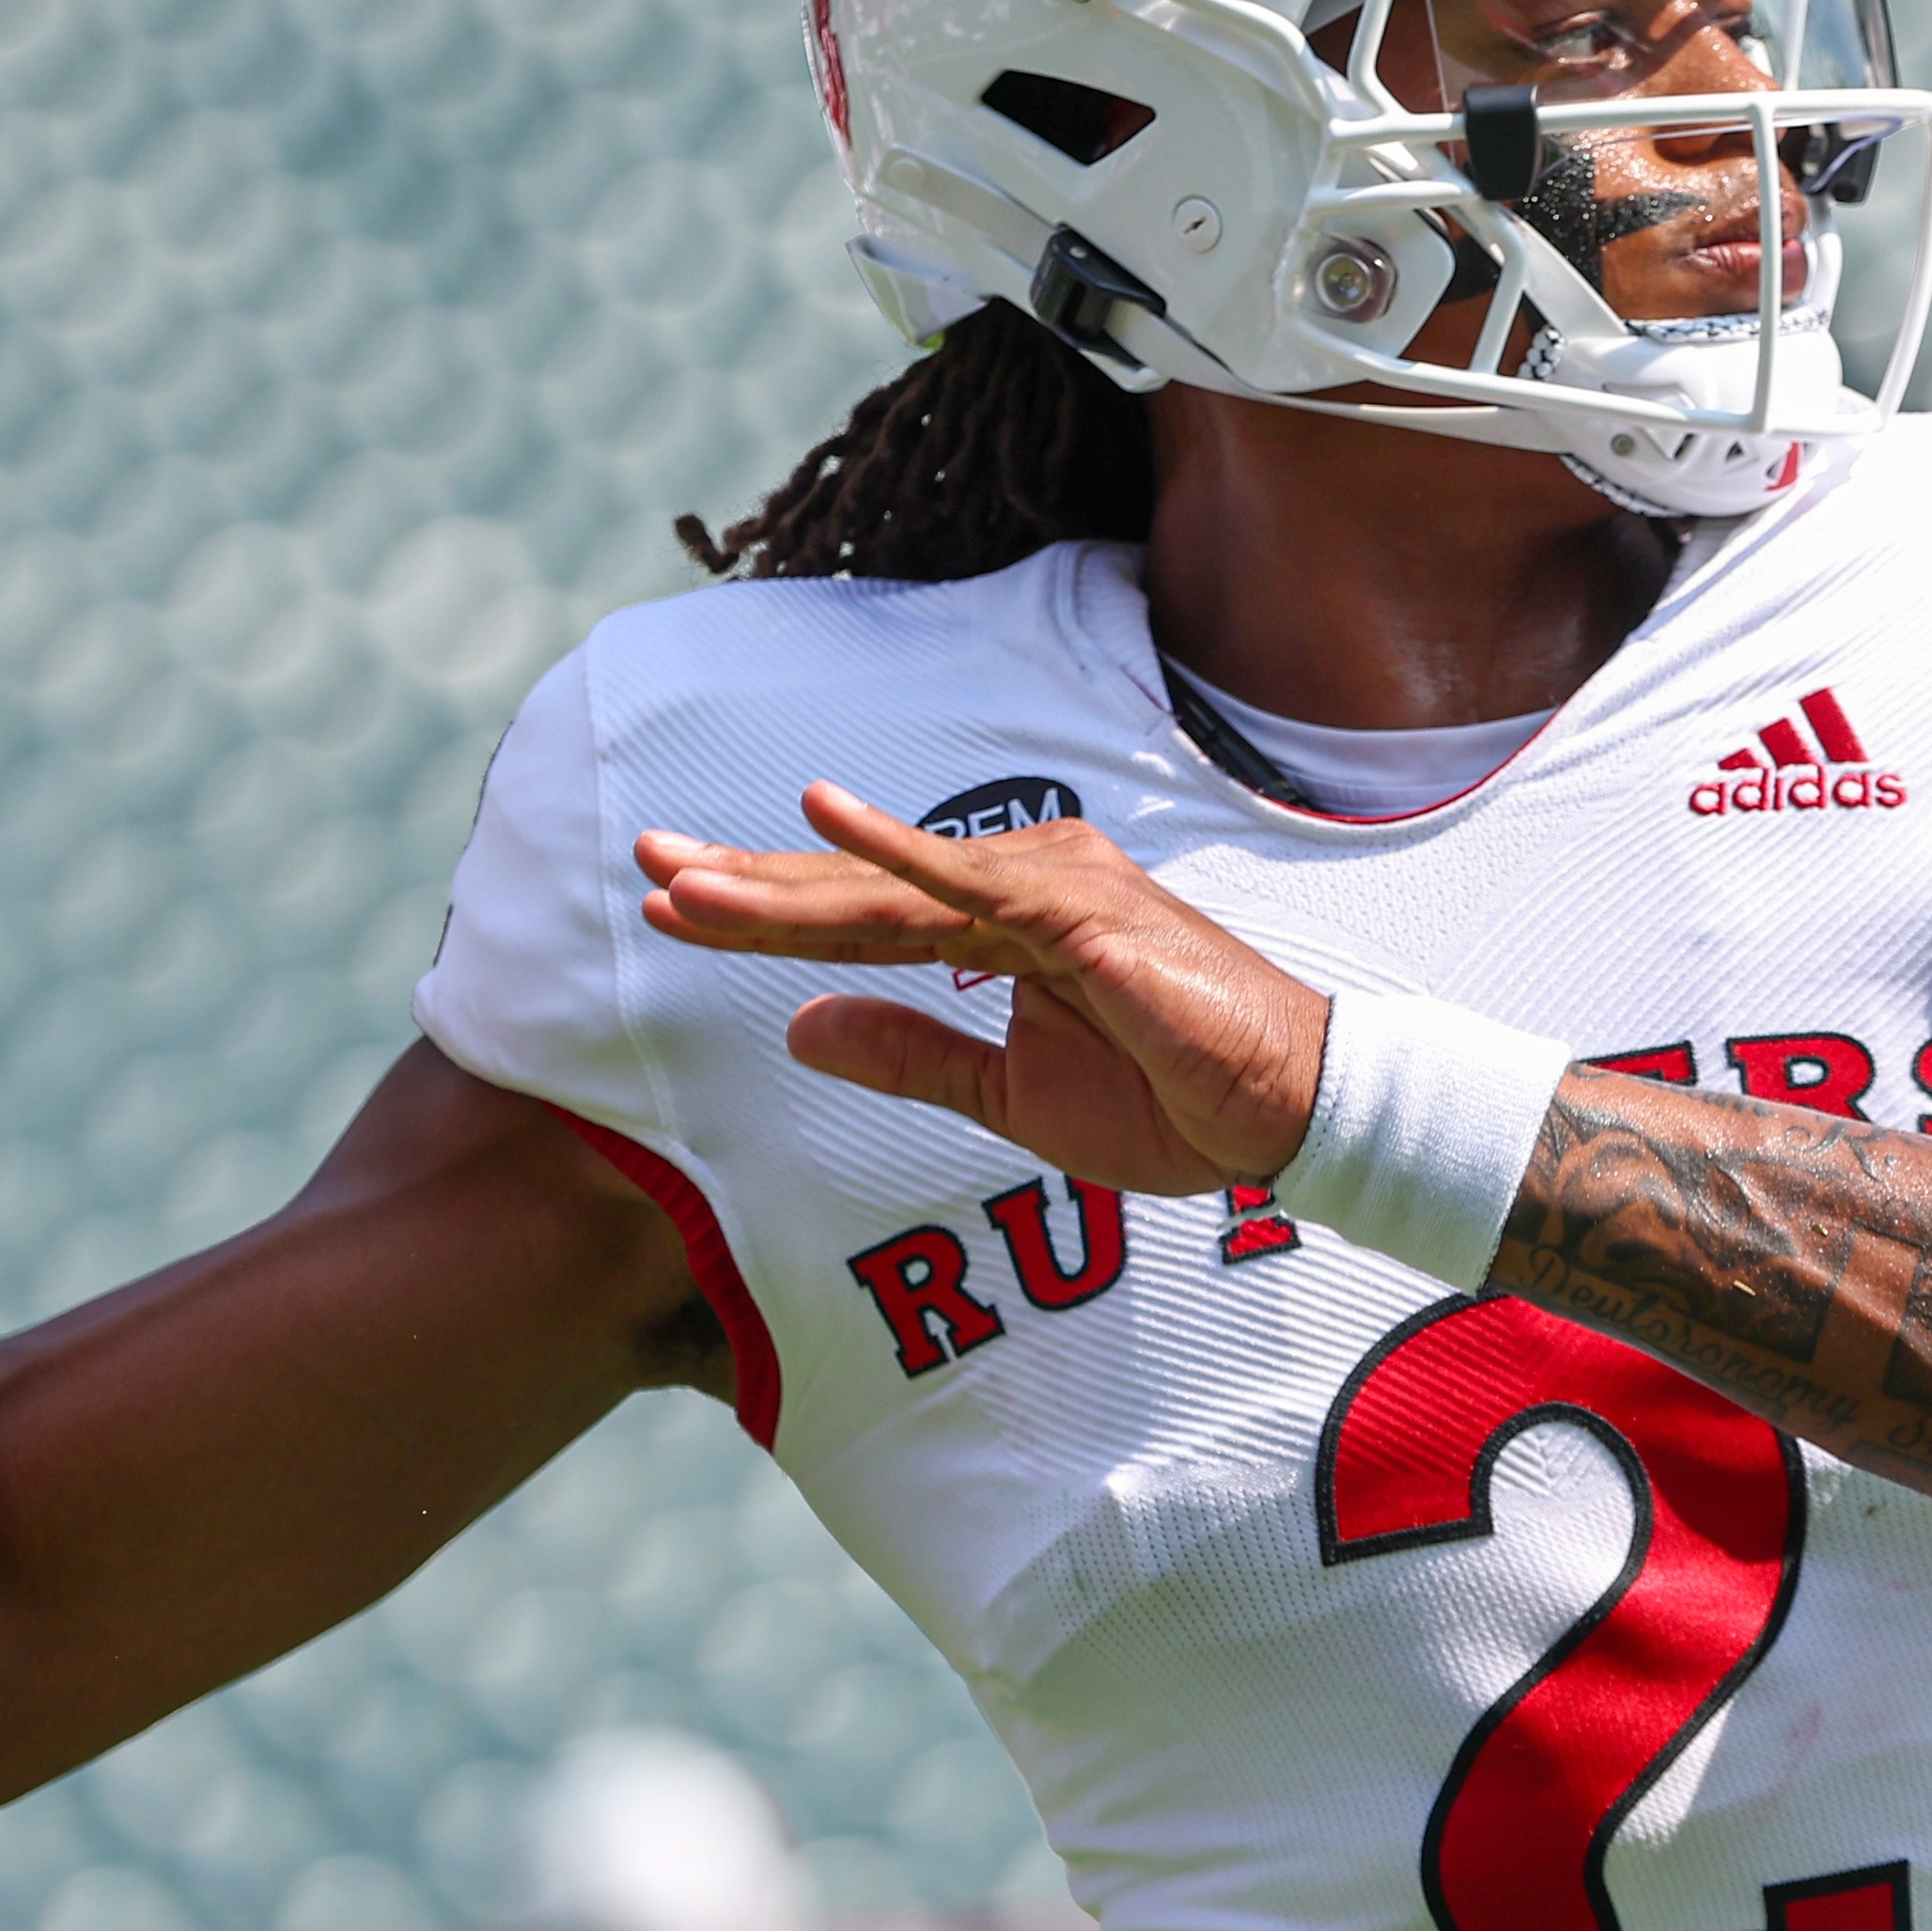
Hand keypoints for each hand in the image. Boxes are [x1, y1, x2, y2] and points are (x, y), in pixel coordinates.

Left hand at [635, 782, 1327, 1195]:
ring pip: (887, 889)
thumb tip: (800, 1028)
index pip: (859, 914)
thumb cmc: (1173, 1098)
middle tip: (645, 862)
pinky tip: (821, 814)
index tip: (671, 905)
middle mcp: (1017, 885)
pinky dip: (893, 848)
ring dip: (782, 883)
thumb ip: (911, 1055)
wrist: (1286, 1116)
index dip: (766, 911)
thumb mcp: (1009, 1098)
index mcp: (1002, 923)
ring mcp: (1048, 888)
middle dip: (747, 879)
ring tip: (683, 873)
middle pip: (856, 885)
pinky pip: (966, 884)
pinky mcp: (1080, 912)